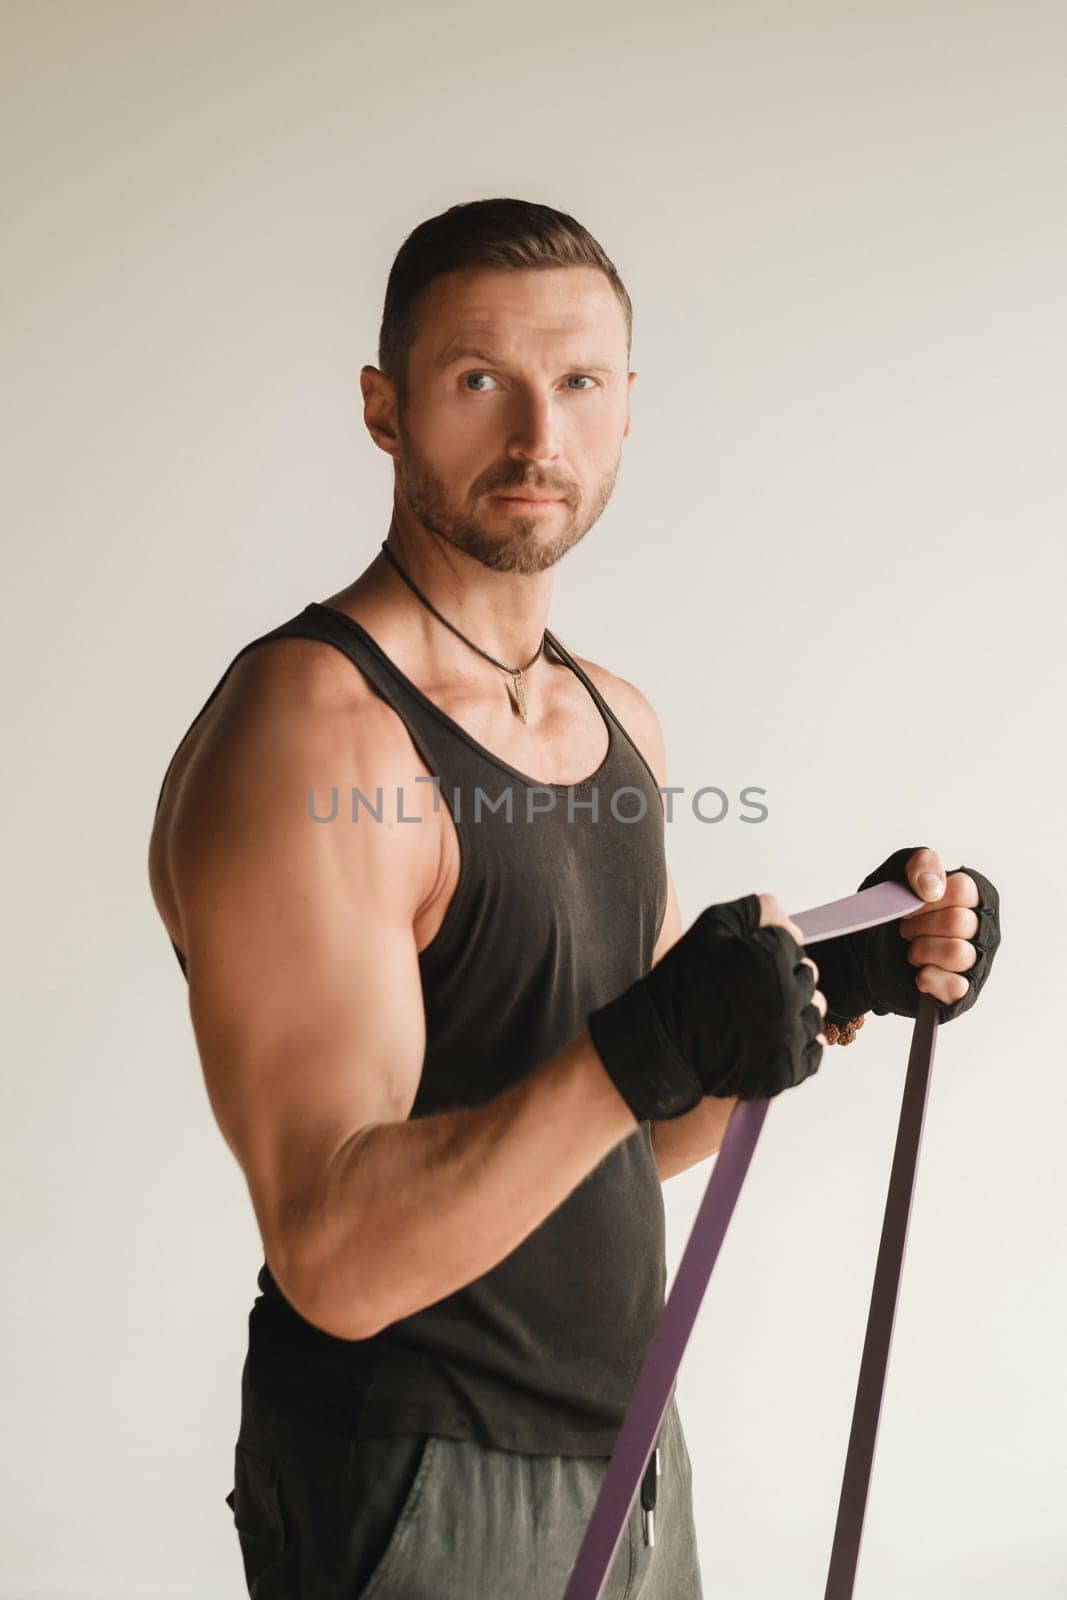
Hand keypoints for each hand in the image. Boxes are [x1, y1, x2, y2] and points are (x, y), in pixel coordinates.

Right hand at [587, 891, 826, 1122]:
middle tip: (751, 988)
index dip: (767, 949)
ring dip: (794, 1009)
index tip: (746, 962)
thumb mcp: (710, 927)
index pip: (792, 943)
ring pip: (814, 1012)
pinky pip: (814, 1051)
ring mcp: (787, 1038)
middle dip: (783, 977)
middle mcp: (784, 997)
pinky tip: (772, 1040)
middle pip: (807, 976)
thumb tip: (794, 927)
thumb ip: (758, 911)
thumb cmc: (680, 985)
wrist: (660, 1048)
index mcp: (769, 959)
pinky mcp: (786, 1072)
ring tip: (760, 1014)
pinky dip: (799, 1044)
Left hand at [818, 844, 1001, 1025]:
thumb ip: (921, 863)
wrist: (861, 952)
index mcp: (971, 897)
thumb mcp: (896, 873)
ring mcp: (975, 962)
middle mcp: (980, 929)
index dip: (928, 899)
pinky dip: (929, 979)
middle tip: (906, 929)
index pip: (963, 890)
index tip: (911, 904)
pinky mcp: (962, 992)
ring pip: (959, 953)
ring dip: (923, 951)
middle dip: (921, 925)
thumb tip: (934, 888)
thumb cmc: (887, 912)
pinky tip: (918, 974)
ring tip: (912, 951)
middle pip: (959, 922)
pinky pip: (956, 986)